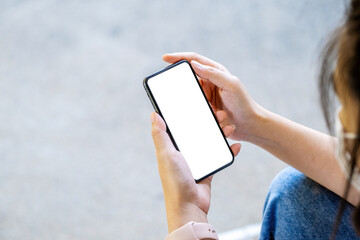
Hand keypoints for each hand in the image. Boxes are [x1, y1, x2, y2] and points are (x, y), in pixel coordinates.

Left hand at [151, 112, 240, 232]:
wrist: (189, 206)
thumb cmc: (175, 181)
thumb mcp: (166, 155)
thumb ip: (160, 135)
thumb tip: (154, 114)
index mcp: (171, 148)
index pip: (179, 127)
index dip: (188, 115)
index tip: (198, 104)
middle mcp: (183, 153)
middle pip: (197, 132)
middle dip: (208, 122)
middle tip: (219, 114)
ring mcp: (196, 161)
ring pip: (209, 142)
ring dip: (220, 134)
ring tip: (230, 127)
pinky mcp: (207, 170)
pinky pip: (218, 157)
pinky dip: (228, 151)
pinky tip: (236, 146)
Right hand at [163, 52, 263, 140]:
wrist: (250, 126)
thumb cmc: (244, 104)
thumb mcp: (231, 85)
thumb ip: (214, 74)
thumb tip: (194, 64)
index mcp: (215, 72)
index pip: (193, 60)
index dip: (179, 57)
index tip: (165, 58)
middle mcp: (210, 82)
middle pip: (188, 77)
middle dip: (182, 83)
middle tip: (177, 87)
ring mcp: (207, 96)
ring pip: (190, 95)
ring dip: (194, 102)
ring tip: (209, 108)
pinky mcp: (206, 109)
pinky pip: (195, 108)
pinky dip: (197, 112)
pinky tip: (208, 116)